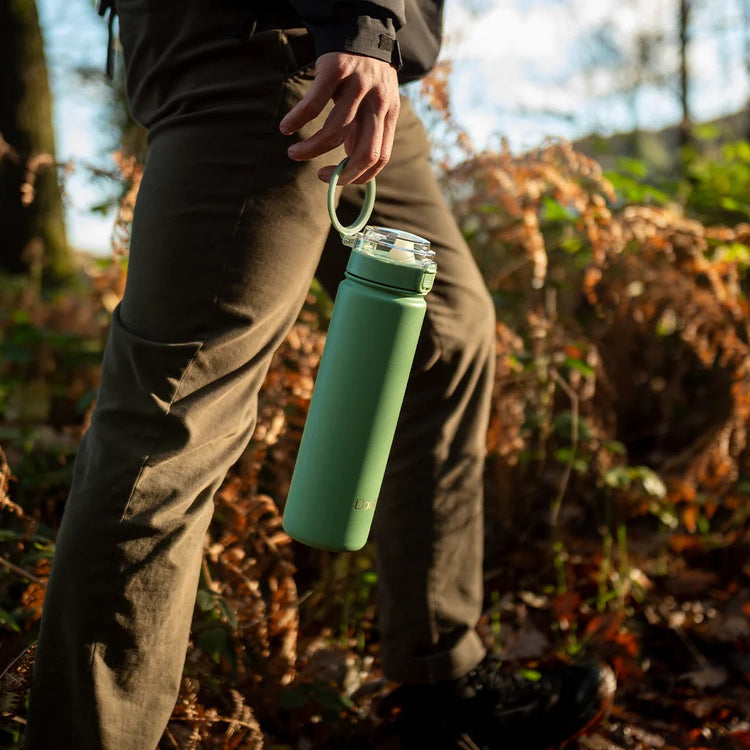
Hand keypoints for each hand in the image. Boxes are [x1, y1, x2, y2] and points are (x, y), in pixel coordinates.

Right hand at [279, 52, 399, 184]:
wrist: (361, 26)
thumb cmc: (364, 74)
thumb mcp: (375, 102)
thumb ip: (366, 131)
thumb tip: (350, 164)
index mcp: (390, 114)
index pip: (379, 158)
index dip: (357, 176)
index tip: (336, 179)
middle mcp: (378, 102)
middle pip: (364, 152)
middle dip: (339, 174)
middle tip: (318, 176)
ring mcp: (358, 86)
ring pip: (334, 132)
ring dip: (311, 149)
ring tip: (293, 153)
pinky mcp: (337, 70)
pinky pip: (314, 104)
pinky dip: (297, 119)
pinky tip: (286, 127)